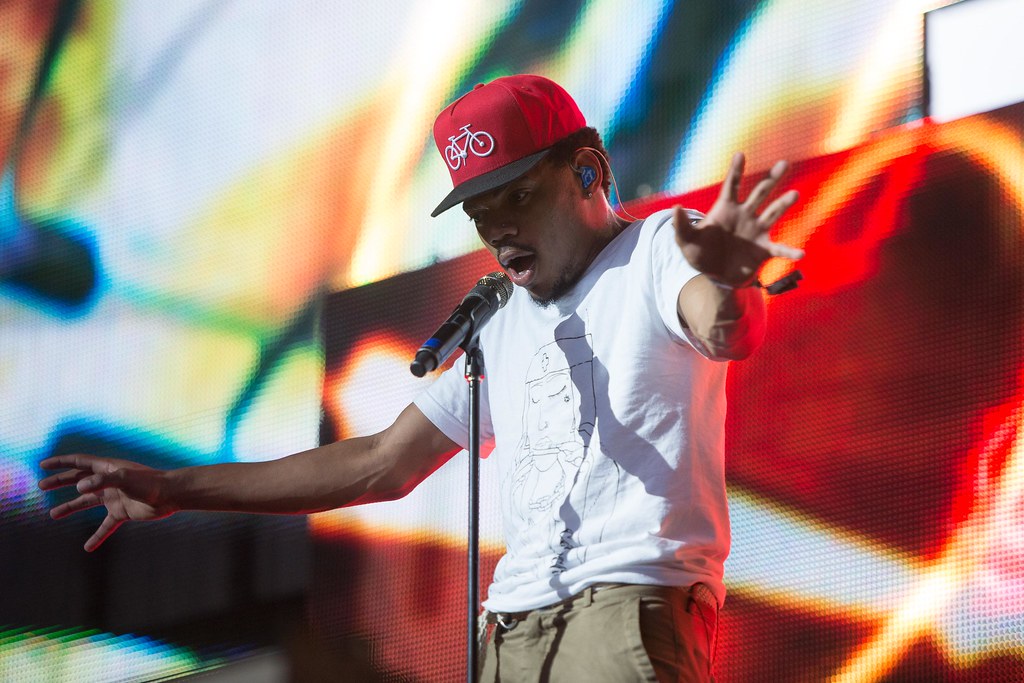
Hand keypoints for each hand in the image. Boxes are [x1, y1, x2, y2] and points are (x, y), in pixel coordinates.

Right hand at [38, 454, 177, 550]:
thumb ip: (102, 481)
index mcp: (108, 468)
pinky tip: (88, 547)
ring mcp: (115, 497)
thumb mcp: (125, 479)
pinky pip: (105, 526)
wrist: (171, 495)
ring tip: (53, 514)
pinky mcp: (122, 512)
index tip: (43, 465)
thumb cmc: (150, 483)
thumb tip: (79, 488)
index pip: (79, 462)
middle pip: (79, 480)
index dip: (61, 463)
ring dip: (70, 507)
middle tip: (42, 485)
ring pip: (87, 502)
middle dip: (60, 481)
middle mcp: (108, 481)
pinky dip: (97, 536)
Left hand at [675, 152, 803, 286]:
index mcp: (726, 209)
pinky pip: (779, 249)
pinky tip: (800, 253)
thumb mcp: (686, 241)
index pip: (731, 186)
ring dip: (783, 204)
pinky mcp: (764, 250)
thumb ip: (682, 225)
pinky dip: (789, 251)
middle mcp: (745, 215)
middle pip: (760, 192)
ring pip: (773, 213)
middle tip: (784, 163)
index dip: (736, 171)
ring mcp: (757, 231)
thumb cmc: (699, 255)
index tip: (740, 154)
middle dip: (772, 178)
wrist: (714, 276)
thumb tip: (676, 208)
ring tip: (794, 194)